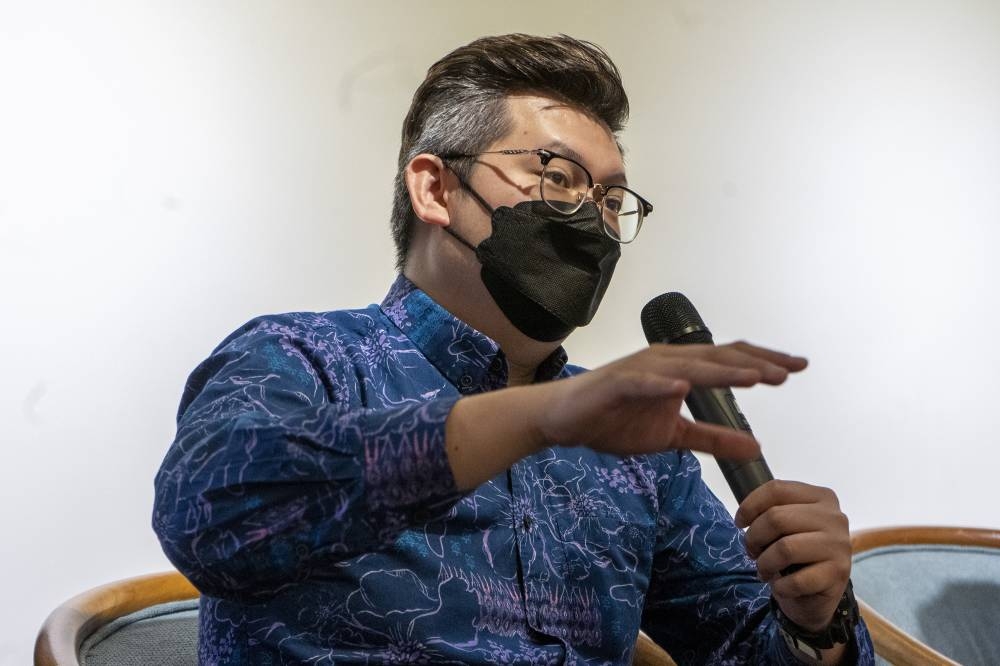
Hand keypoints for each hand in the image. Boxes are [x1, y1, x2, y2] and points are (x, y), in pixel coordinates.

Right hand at [534, 342, 806, 458]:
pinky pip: (644, 382)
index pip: (730, 360)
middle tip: (791, 371)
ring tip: (755, 377)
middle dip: (756, 364)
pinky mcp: (618, 383)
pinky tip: (685, 388)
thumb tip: (756, 446)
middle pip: (718, 358)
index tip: (798, 368)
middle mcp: (667, 361)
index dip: (764, 362)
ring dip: (723, 371)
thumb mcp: (673, 436)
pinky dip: (664, 383)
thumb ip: (714, 438)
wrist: (566, 419)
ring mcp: (642, 370)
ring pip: (689, 366)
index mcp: (682, 369)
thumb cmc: (616, 420)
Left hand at [735, 480, 851, 631]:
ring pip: (785, 548)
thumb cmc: (797, 553)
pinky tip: (781, 587)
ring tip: (764, 570)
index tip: (740, 522)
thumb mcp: (787, 525)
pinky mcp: (839, 573)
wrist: (819, 593)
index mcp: (821, 497)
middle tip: (752, 552)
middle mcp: (835, 517)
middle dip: (754, 538)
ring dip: (765, 564)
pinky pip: (797, 580)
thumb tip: (745, 514)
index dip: (750, 506)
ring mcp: (839, 545)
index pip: (777, 489)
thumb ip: (772, 511)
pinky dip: (781, 587)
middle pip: (776, 517)